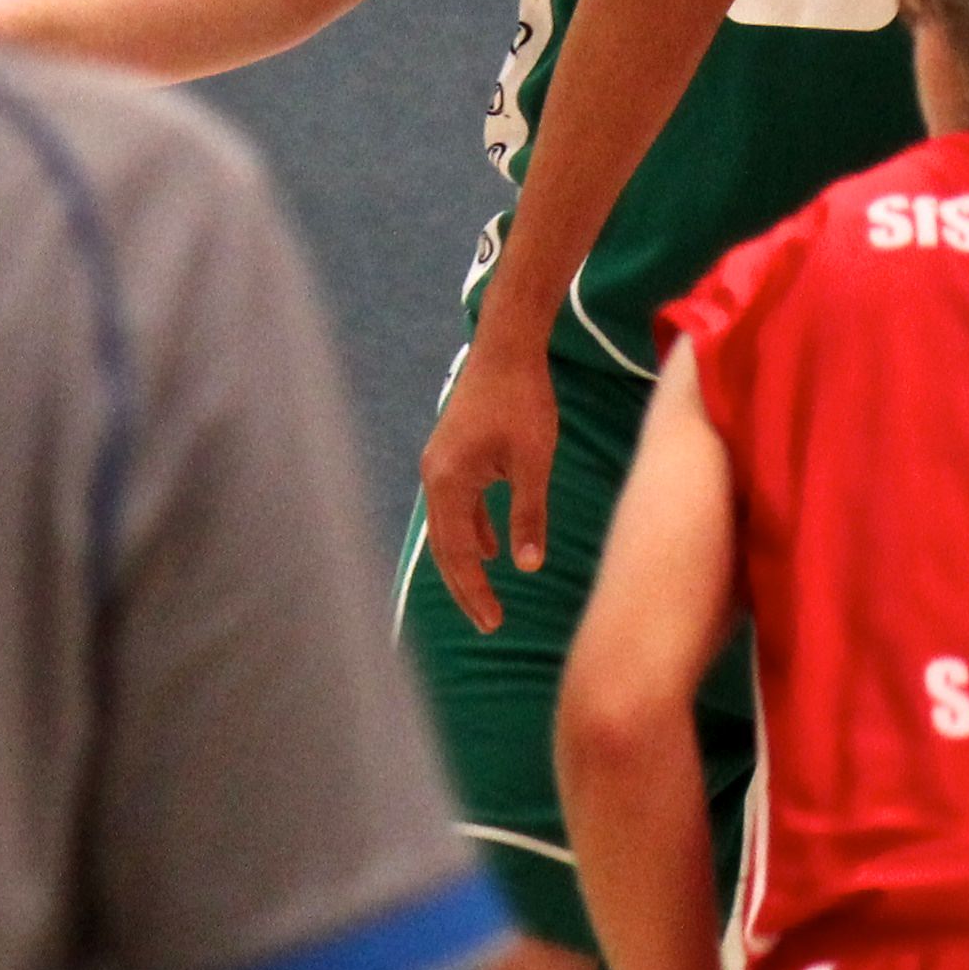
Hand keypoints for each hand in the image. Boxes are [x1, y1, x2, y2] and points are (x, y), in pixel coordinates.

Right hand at [418, 337, 558, 631]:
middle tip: (488, 623)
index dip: (474, 591)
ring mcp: (439, 464)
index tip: (492, 622)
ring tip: (486, 594)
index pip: (457, 554)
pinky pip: (456, 505)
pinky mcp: (452, 453)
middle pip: (446, 547)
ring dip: (468, 561)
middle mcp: (435, 476)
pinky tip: (491, 546)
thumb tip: (528, 566)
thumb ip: (528, 514)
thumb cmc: (523, 400)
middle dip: (466, 586)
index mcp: (449, 482)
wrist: (507, 346)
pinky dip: (471, 530)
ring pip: (449, 527)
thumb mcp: (533, 461)